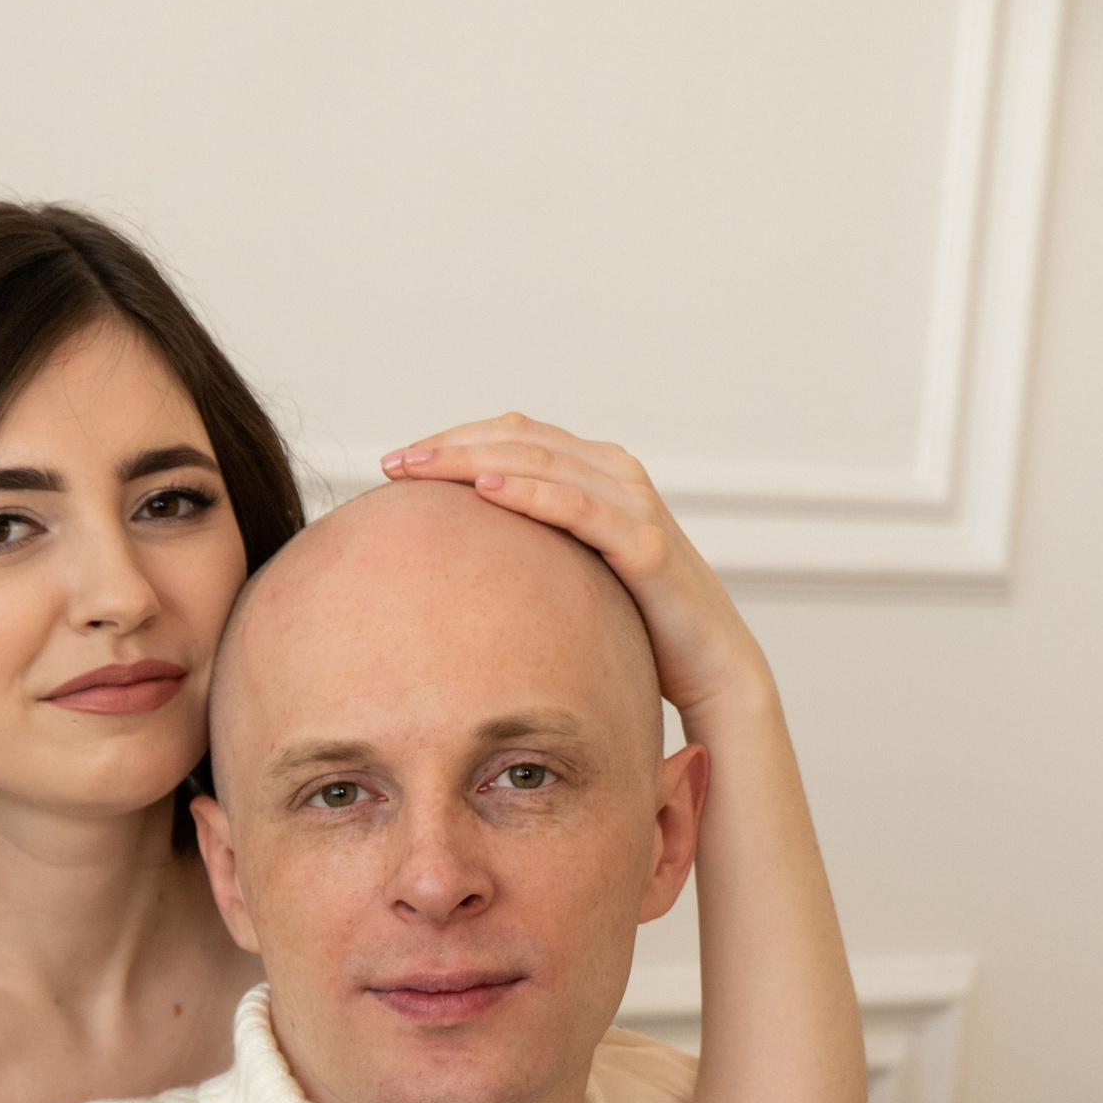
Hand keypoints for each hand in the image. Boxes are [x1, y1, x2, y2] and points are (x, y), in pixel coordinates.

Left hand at [381, 414, 765, 723]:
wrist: (708, 667)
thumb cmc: (636, 624)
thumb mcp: (571, 574)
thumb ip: (533, 549)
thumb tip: (462, 561)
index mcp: (596, 473)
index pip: (514, 435)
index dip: (453, 439)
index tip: (397, 461)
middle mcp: (617, 474)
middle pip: (521, 438)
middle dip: (450, 446)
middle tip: (393, 462)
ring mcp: (635, 505)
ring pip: (545, 462)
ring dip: (475, 460)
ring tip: (421, 468)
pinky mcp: (647, 545)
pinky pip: (581, 510)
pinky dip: (533, 494)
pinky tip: (487, 490)